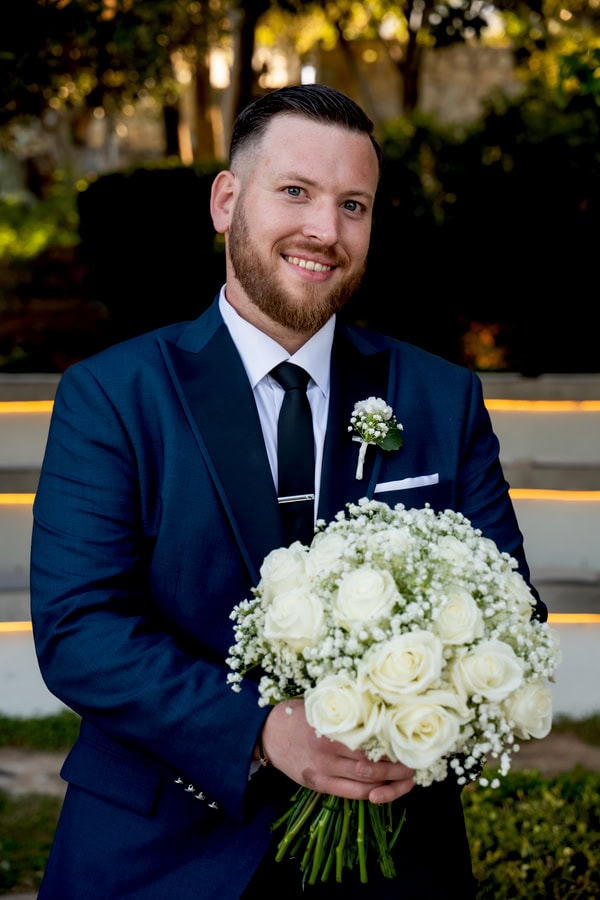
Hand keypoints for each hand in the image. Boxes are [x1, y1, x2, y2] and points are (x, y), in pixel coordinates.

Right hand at [259, 698, 414, 803]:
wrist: (268, 733)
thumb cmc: (299, 714)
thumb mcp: (322, 705)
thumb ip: (347, 708)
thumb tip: (381, 703)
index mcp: (331, 728)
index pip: (369, 740)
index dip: (392, 745)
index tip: (410, 742)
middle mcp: (328, 752)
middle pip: (370, 765)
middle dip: (397, 768)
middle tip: (415, 764)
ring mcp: (323, 771)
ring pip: (363, 783)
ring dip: (388, 783)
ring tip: (406, 778)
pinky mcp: (318, 784)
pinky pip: (350, 793)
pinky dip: (370, 792)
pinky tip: (384, 789)